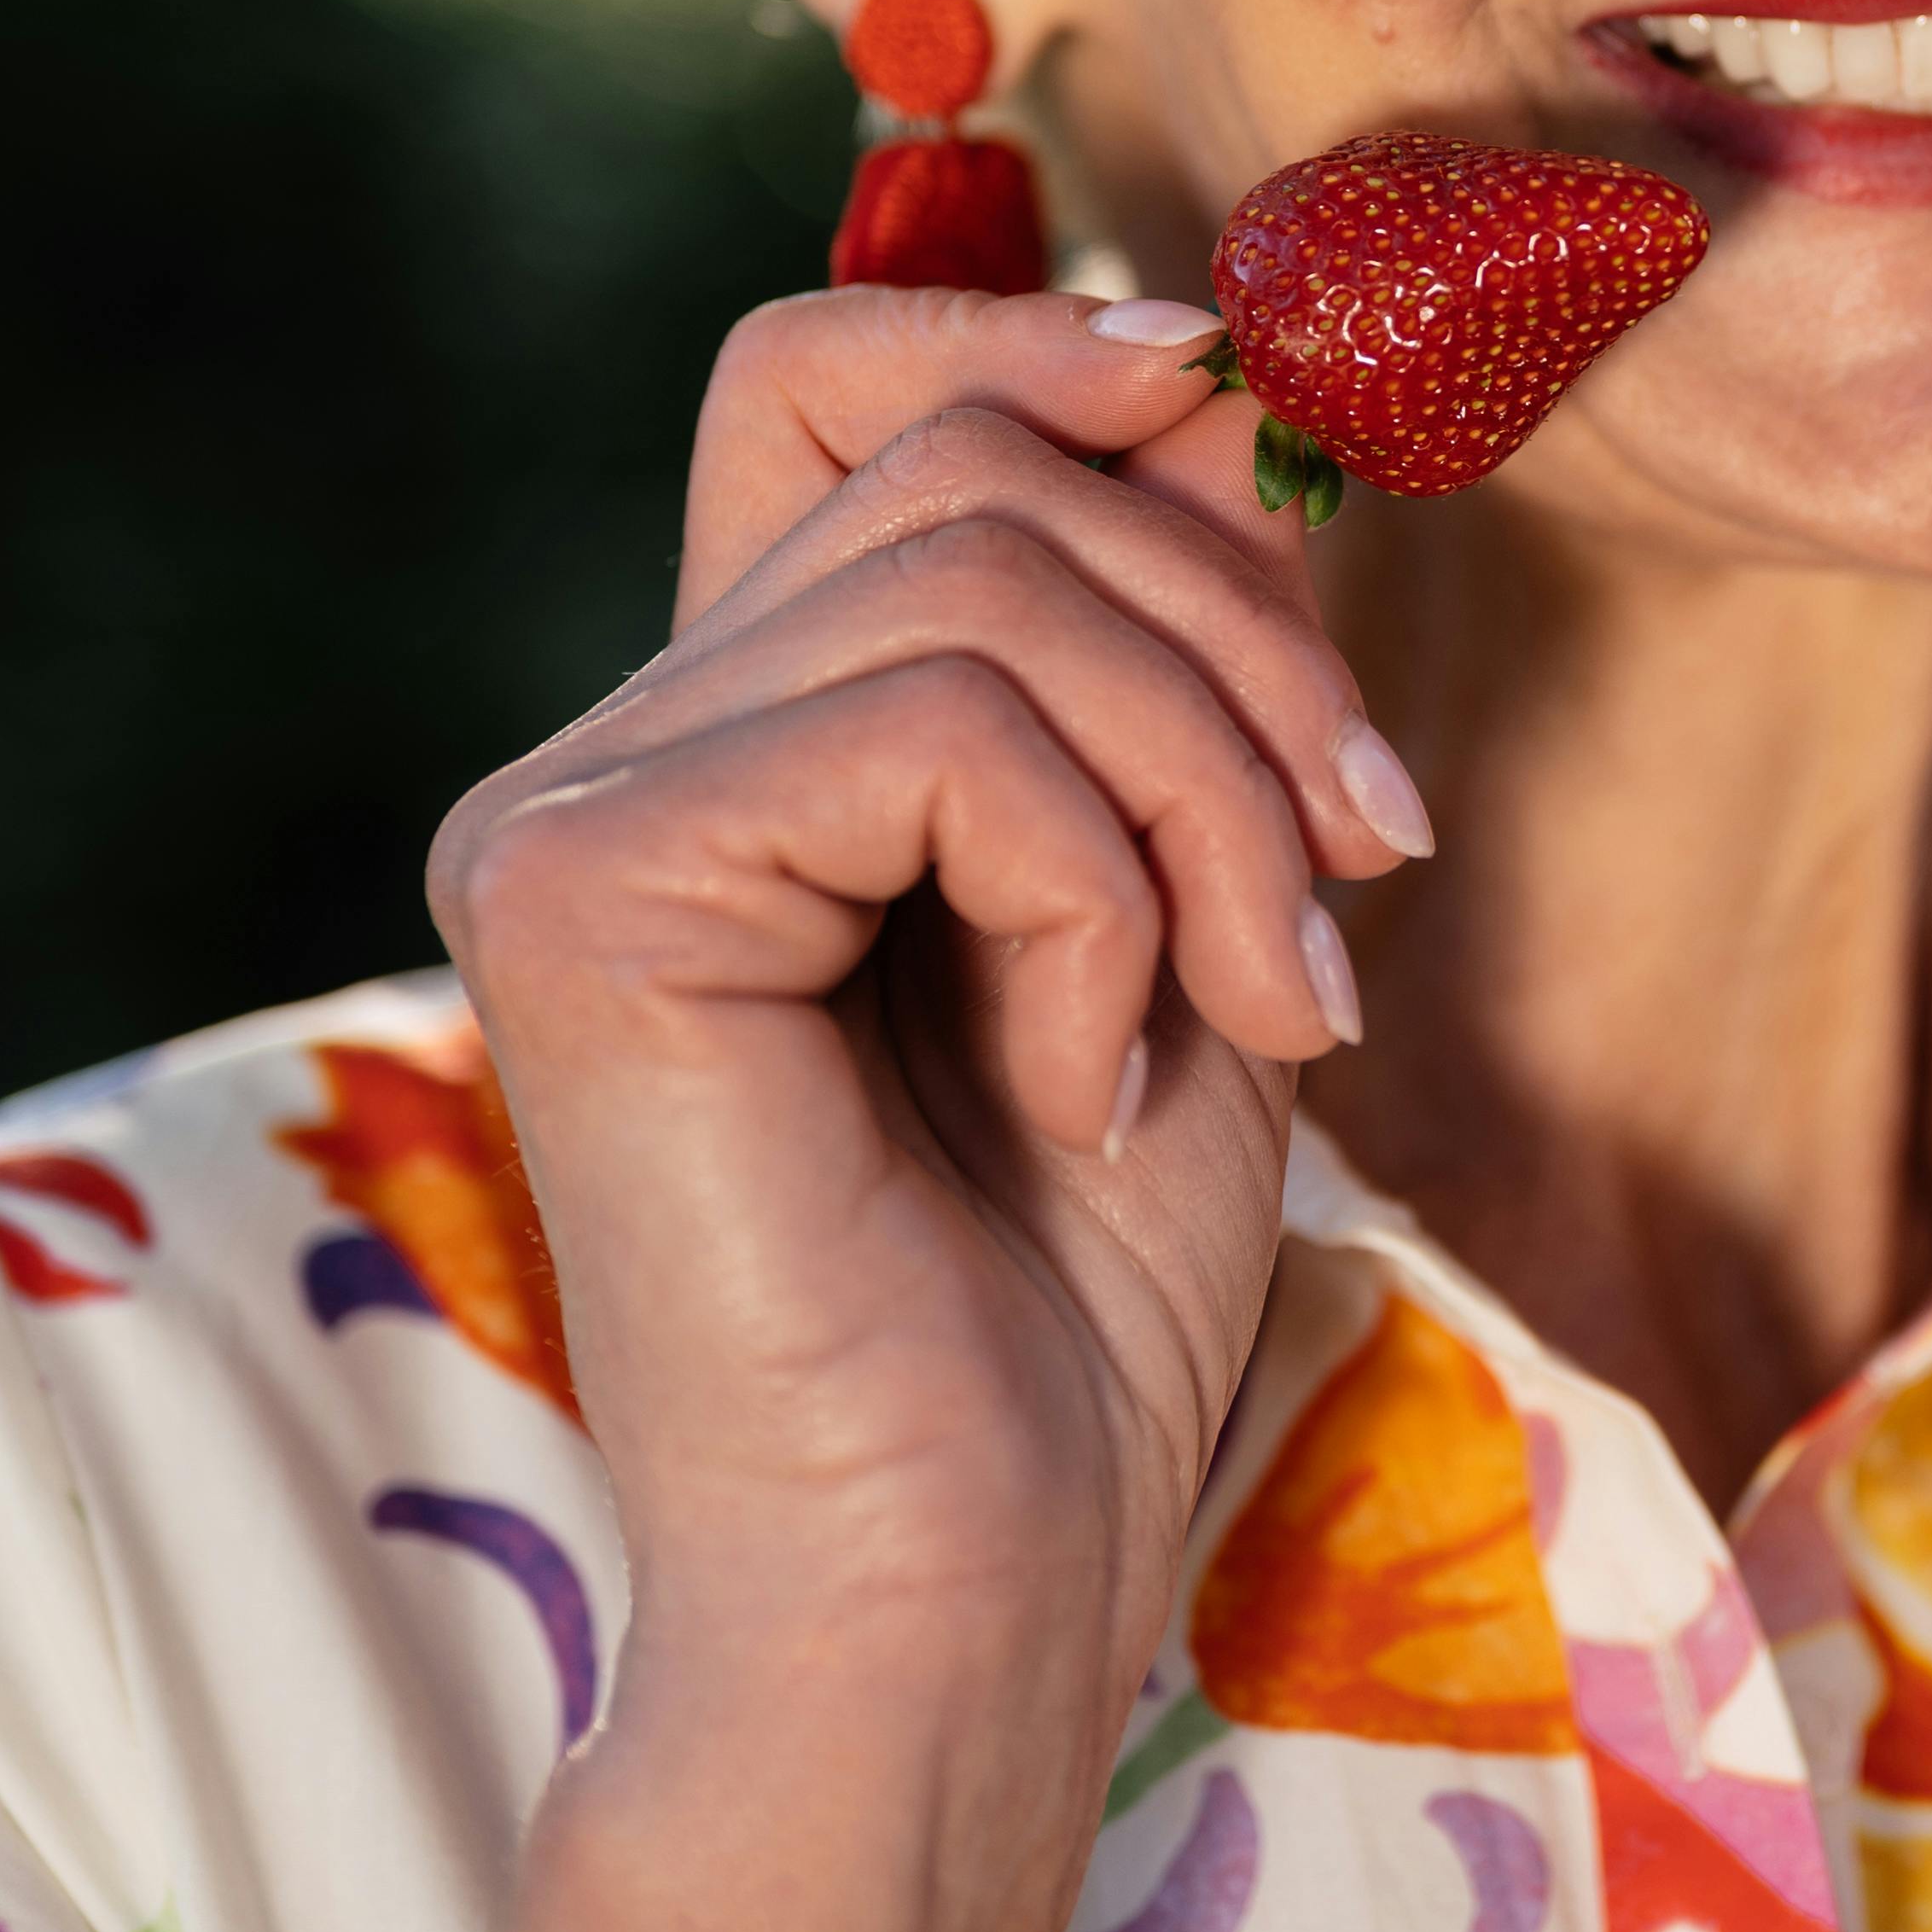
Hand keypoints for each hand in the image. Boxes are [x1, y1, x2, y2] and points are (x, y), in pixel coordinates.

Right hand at [430, 285, 1425, 1915]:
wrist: (967, 1601)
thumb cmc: (1074, 1311)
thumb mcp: (1186, 900)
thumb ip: (1173, 649)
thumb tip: (1226, 385)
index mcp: (732, 744)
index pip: (817, 377)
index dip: (1023, 330)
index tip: (1224, 397)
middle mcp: (610, 750)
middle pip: (975, 468)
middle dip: (1247, 642)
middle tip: (1366, 879)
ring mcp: (565, 809)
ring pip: (985, 574)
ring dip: (1211, 780)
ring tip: (1265, 1009)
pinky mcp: (576, 883)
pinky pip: (933, 723)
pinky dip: (1095, 886)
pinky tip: (1086, 1081)